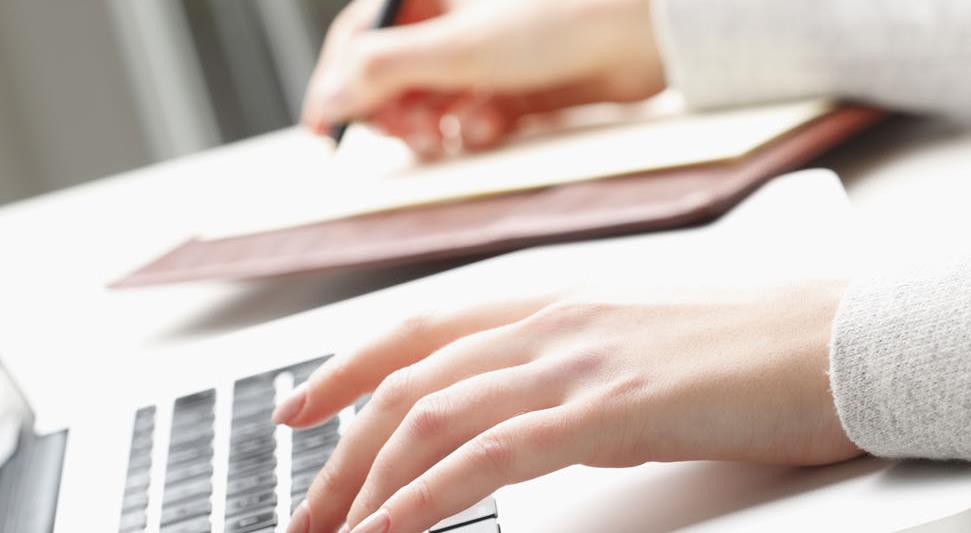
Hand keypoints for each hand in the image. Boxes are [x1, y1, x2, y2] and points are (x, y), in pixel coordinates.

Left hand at [273, 283, 861, 532]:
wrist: (857, 336)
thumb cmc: (771, 350)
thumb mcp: (650, 355)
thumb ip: (584, 380)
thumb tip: (540, 425)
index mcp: (561, 303)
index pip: (424, 329)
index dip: (347, 366)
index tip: (297, 408)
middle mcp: (555, 319)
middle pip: (408, 380)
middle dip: (341, 451)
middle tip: (304, 510)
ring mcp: (580, 358)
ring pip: (433, 414)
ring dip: (367, 481)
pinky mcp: (615, 406)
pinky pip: (492, 455)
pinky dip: (427, 496)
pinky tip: (392, 530)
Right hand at [303, 0, 666, 158]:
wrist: (645, 35)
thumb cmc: (560, 16)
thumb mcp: (457, 47)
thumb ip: (383, 72)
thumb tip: (330, 98)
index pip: (360, 36)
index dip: (337, 83)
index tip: (325, 129)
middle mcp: (454, 19)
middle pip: (391, 76)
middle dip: (392, 111)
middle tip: (406, 135)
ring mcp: (485, 54)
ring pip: (430, 103)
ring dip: (432, 126)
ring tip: (446, 137)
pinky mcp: (514, 87)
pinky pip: (470, 118)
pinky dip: (473, 129)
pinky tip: (491, 127)